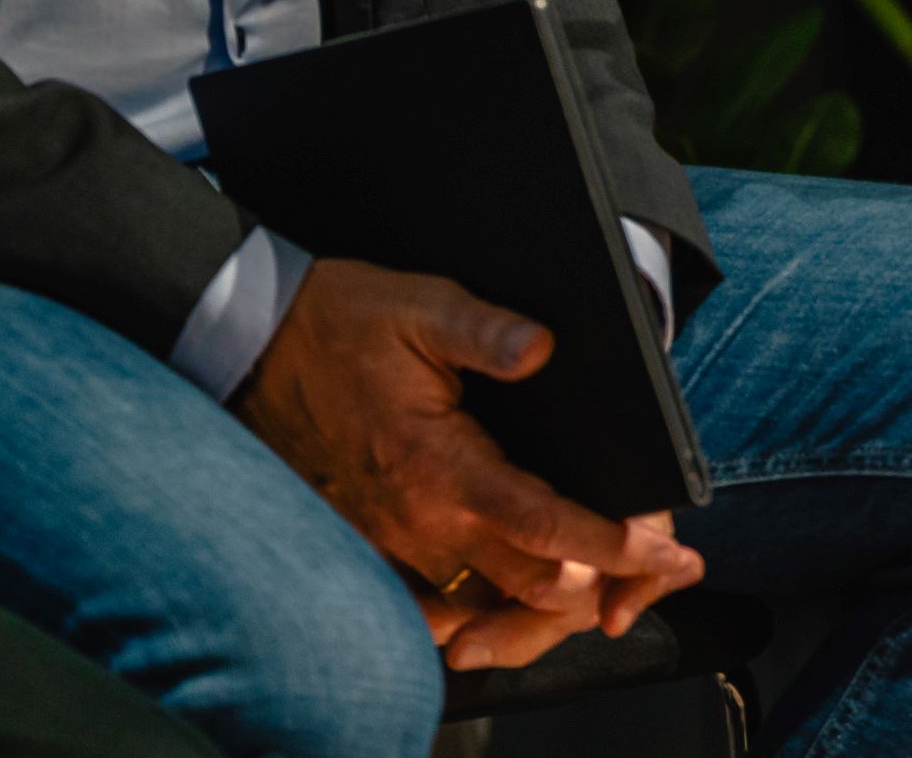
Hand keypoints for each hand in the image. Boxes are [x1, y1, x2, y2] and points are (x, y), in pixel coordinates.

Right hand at [232, 260, 700, 673]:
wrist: (249, 347)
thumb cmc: (339, 321)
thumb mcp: (419, 304)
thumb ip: (487, 330)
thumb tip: (543, 349)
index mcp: (440, 468)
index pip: (544, 526)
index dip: (611, 545)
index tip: (661, 550)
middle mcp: (416, 522)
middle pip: (527, 582)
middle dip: (596, 579)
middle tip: (651, 563)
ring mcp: (386, 543)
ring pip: (483, 602)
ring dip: (543, 598)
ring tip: (600, 575)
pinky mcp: (365, 547)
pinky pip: (431, 603)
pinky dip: (481, 607)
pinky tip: (514, 585)